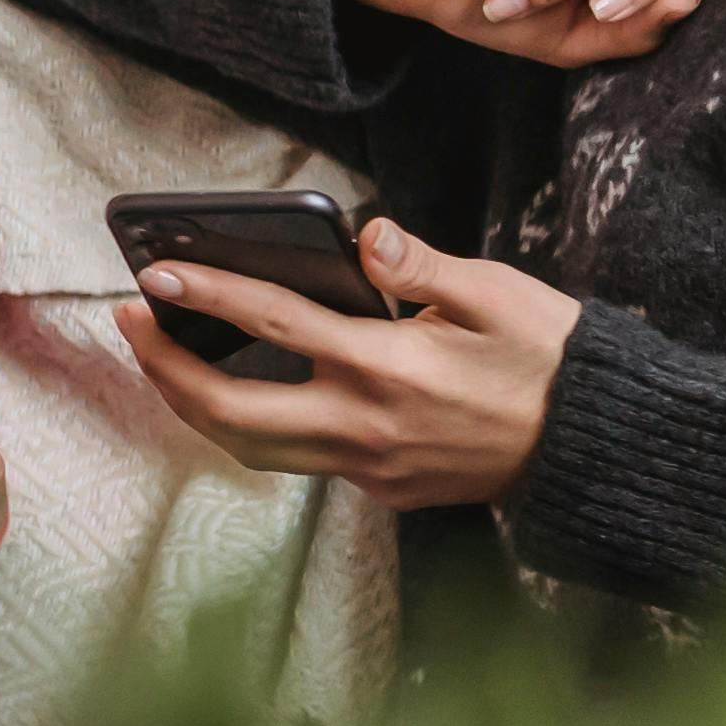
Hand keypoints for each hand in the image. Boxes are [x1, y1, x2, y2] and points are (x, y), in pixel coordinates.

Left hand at [118, 217, 583, 511]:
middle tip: (129, 323)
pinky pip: (296, 461)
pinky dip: (251, 427)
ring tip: (163, 357)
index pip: (274, 325)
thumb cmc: (551, 360)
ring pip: (252, 449)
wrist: (596, 447)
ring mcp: (370, 468)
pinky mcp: (381, 490)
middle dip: (165, 369)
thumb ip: (421, 267)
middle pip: (230, 413)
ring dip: (196, 405)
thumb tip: (366, 235)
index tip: (153, 275)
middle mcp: (366, 427)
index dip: (207, 295)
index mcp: (390, 368)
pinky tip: (236, 390)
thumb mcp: (499, 295)